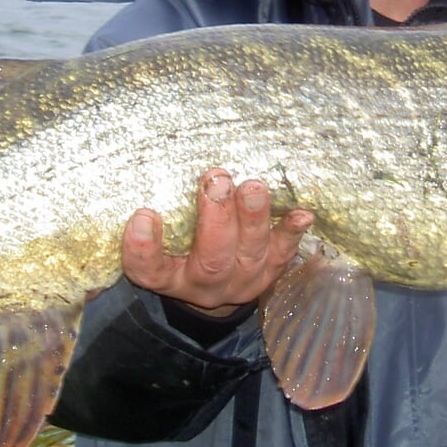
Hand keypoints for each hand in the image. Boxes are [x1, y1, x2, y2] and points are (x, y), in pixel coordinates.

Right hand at [122, 169, 314, 316]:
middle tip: (216, 180)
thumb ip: (155, 215)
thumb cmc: (179, 248)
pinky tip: (302, 214)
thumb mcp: (159, 240)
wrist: (214, 287)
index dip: (144, 248)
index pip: (148, 269)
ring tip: (253, 187)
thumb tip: (147, 159)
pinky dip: (292, 232)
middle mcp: (204, 284)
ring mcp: (242, 280)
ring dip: (254, 218)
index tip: (144, 215)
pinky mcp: (270, 272)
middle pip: (210, 259)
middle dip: (216, 219)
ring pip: (249, 253)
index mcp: (167, 277)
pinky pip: (284, 253)